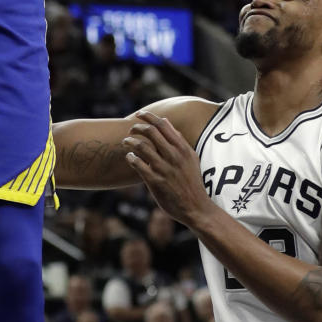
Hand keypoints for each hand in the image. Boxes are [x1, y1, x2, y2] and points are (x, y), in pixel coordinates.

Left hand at [123, 112, 210, 226]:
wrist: (196, 207)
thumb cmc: (192, 181)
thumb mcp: (191, 158)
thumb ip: (179, 140)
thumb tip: (167, 122)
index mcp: (182, 148)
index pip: (163, 124)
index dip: (148, 116)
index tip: (139, 114)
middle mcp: (173, 156)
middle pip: (151, 132)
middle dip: (137, 127)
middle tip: (131, 129)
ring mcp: (164, 168)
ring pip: (142, 146)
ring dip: (130, 142)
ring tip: (125, 142)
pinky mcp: (155, 181)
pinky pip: (138, 165)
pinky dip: (130, 158)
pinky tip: (129, 157)